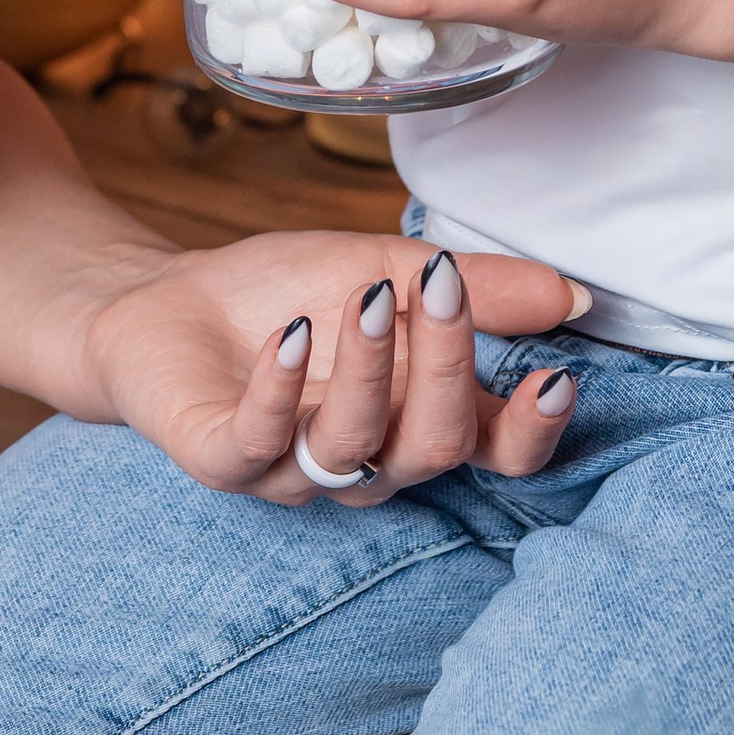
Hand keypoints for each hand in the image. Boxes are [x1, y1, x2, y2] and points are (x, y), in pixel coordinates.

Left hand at [78, 234, 583, 506]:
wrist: (164, 299)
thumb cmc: (284, 290)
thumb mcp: (385, 266)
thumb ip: (475, 286)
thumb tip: (569, 292)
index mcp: (415, 419)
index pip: (494, 452)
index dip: (530, 431)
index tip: (557, 376)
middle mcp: (366, 459)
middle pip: (433, 445)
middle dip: (447, 368)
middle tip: (440, 286)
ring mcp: (294, 468)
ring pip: (354, 447)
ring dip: (369, 370)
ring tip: (369, 296)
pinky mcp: (222, 460)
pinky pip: (258, 444)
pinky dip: (281, 390)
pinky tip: (292, 335)